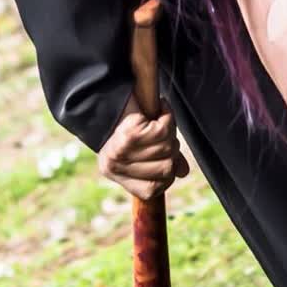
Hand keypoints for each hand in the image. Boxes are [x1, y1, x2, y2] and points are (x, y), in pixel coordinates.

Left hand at [97, 87, 190, 202]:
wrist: (103, 96)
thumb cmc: (125, 123)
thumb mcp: (140, 149)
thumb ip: (162, 162)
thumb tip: (183, 172)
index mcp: (118, 175)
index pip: (154, 189)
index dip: (167, 174)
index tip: (164, 156)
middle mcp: (117, 167)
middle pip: (167, 168)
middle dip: (171, 148)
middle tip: (162, 132)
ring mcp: (123, 153)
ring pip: (167, 148)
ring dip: (169, 130)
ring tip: (159, 121)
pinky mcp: (131, 135)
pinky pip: (164, 130)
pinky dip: (167, 115)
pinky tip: (160, 108)